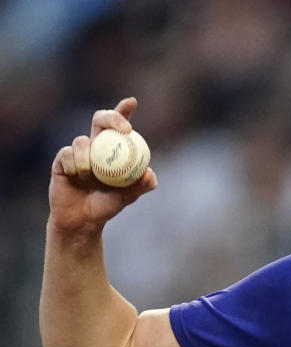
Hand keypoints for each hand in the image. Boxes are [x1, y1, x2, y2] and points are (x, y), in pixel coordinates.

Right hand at [48, 97, 157, 234]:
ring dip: (88, 156)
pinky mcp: (61, 160)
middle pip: (100, 119)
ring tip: (89, 175)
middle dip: (110, 117)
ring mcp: (77, 151)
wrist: (83, 220)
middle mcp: (95, 145)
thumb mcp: (129, 197)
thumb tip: (149, 173)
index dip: (123, 110)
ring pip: (82, 140)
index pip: (119, 125)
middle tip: (123, 128)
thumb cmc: (107, 205)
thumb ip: (142, 185)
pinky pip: (67, 154)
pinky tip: (76, 177)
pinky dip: (74, 165)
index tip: (132, 102)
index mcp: (114, 150)